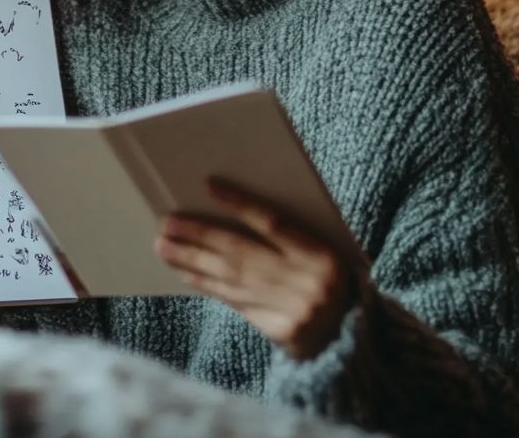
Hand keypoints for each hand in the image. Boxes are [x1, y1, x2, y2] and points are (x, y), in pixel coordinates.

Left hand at [155, 179, 356, 360]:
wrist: (354, 334)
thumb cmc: (332, 279)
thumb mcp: (323, 250)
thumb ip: (290, 234)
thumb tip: (230, 208)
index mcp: (321, 253)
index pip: (273, 222)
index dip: (240, 203)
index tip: (209, 185)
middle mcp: (306, 282)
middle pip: (241, 253)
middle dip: (199, 236)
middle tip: (167, 223)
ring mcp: (291, 309)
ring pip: (229, 279)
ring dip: (191, 261)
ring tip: (164, 246)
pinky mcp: (278, 331)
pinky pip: (234, 303)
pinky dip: (206, 286)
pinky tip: (185, 273)